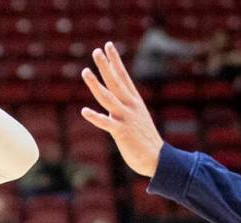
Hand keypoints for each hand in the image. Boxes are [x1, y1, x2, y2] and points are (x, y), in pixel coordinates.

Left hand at [80, 42, 163, 177]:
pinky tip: (84, 111)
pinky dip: (95, 117)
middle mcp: (130, 106)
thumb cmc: (145, 139)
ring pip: (108, 97)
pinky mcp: (121, 132)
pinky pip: (106, 123)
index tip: (108, 46)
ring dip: (96, 84)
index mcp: (134, 101)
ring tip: (85, 71)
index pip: (123, 76)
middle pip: (115, 82)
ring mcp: (126, 118)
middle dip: (106, 66)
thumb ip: (124, 108)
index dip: (115, 61)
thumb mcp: (136, 118)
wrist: (157, 158)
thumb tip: (111, 104)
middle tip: (96, 51)